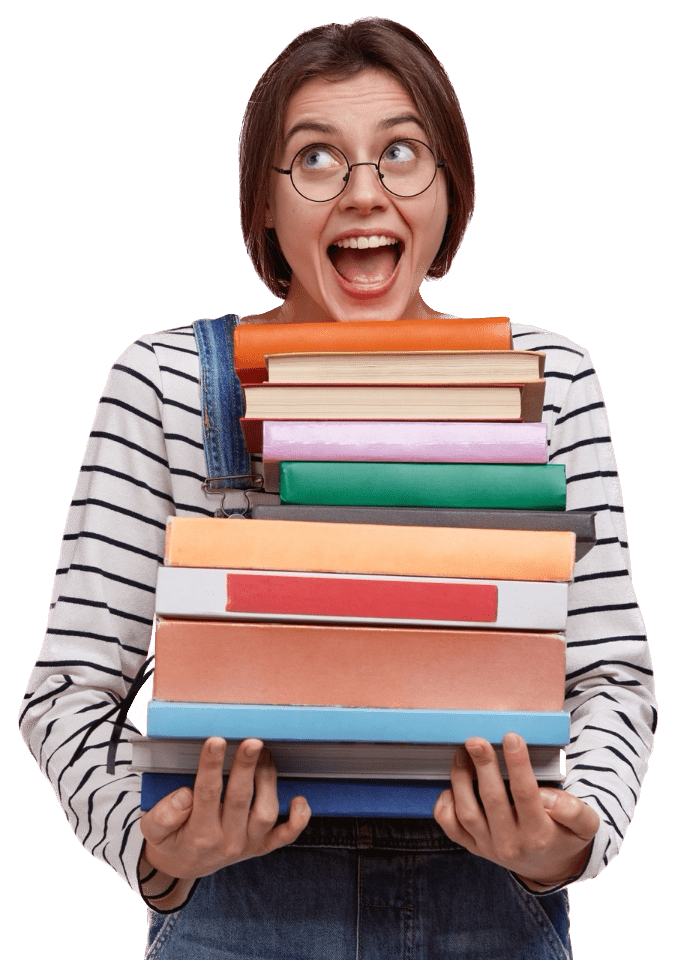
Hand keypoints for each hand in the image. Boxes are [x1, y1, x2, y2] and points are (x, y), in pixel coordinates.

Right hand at [140, 737, 310, 880]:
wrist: (184, 867)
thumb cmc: (170, 840)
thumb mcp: (153, 831)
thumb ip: (163, 815)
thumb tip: (185, 796)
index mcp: (198, 834)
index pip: (206, 795)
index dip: (211, 766)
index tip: (215, 741)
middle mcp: (227, 841)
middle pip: (239, 799)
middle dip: (246, 767)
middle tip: (252, 741)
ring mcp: (248, 845)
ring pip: (265, 813)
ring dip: (268, 781)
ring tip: (265, 754)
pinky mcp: (263, 846)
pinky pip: (286, 837)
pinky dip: (298, 820)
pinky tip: (300, 799)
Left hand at [434, 733, 599, 889]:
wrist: (547, 867)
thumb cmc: (565, 836)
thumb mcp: (585, 825)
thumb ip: (574, 810)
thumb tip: (547, 797)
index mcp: (540, 834)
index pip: (526, 795)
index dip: (518, 764)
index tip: (511, 737)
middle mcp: (510, 842)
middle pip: (492, 800)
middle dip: (483, 766)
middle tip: (476, 740)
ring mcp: (487, 846)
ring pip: (467, 812)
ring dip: (461, 779)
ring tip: (462, 753)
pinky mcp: (472, 845)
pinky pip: (450, 827)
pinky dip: (445, 805)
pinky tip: (452, 785)